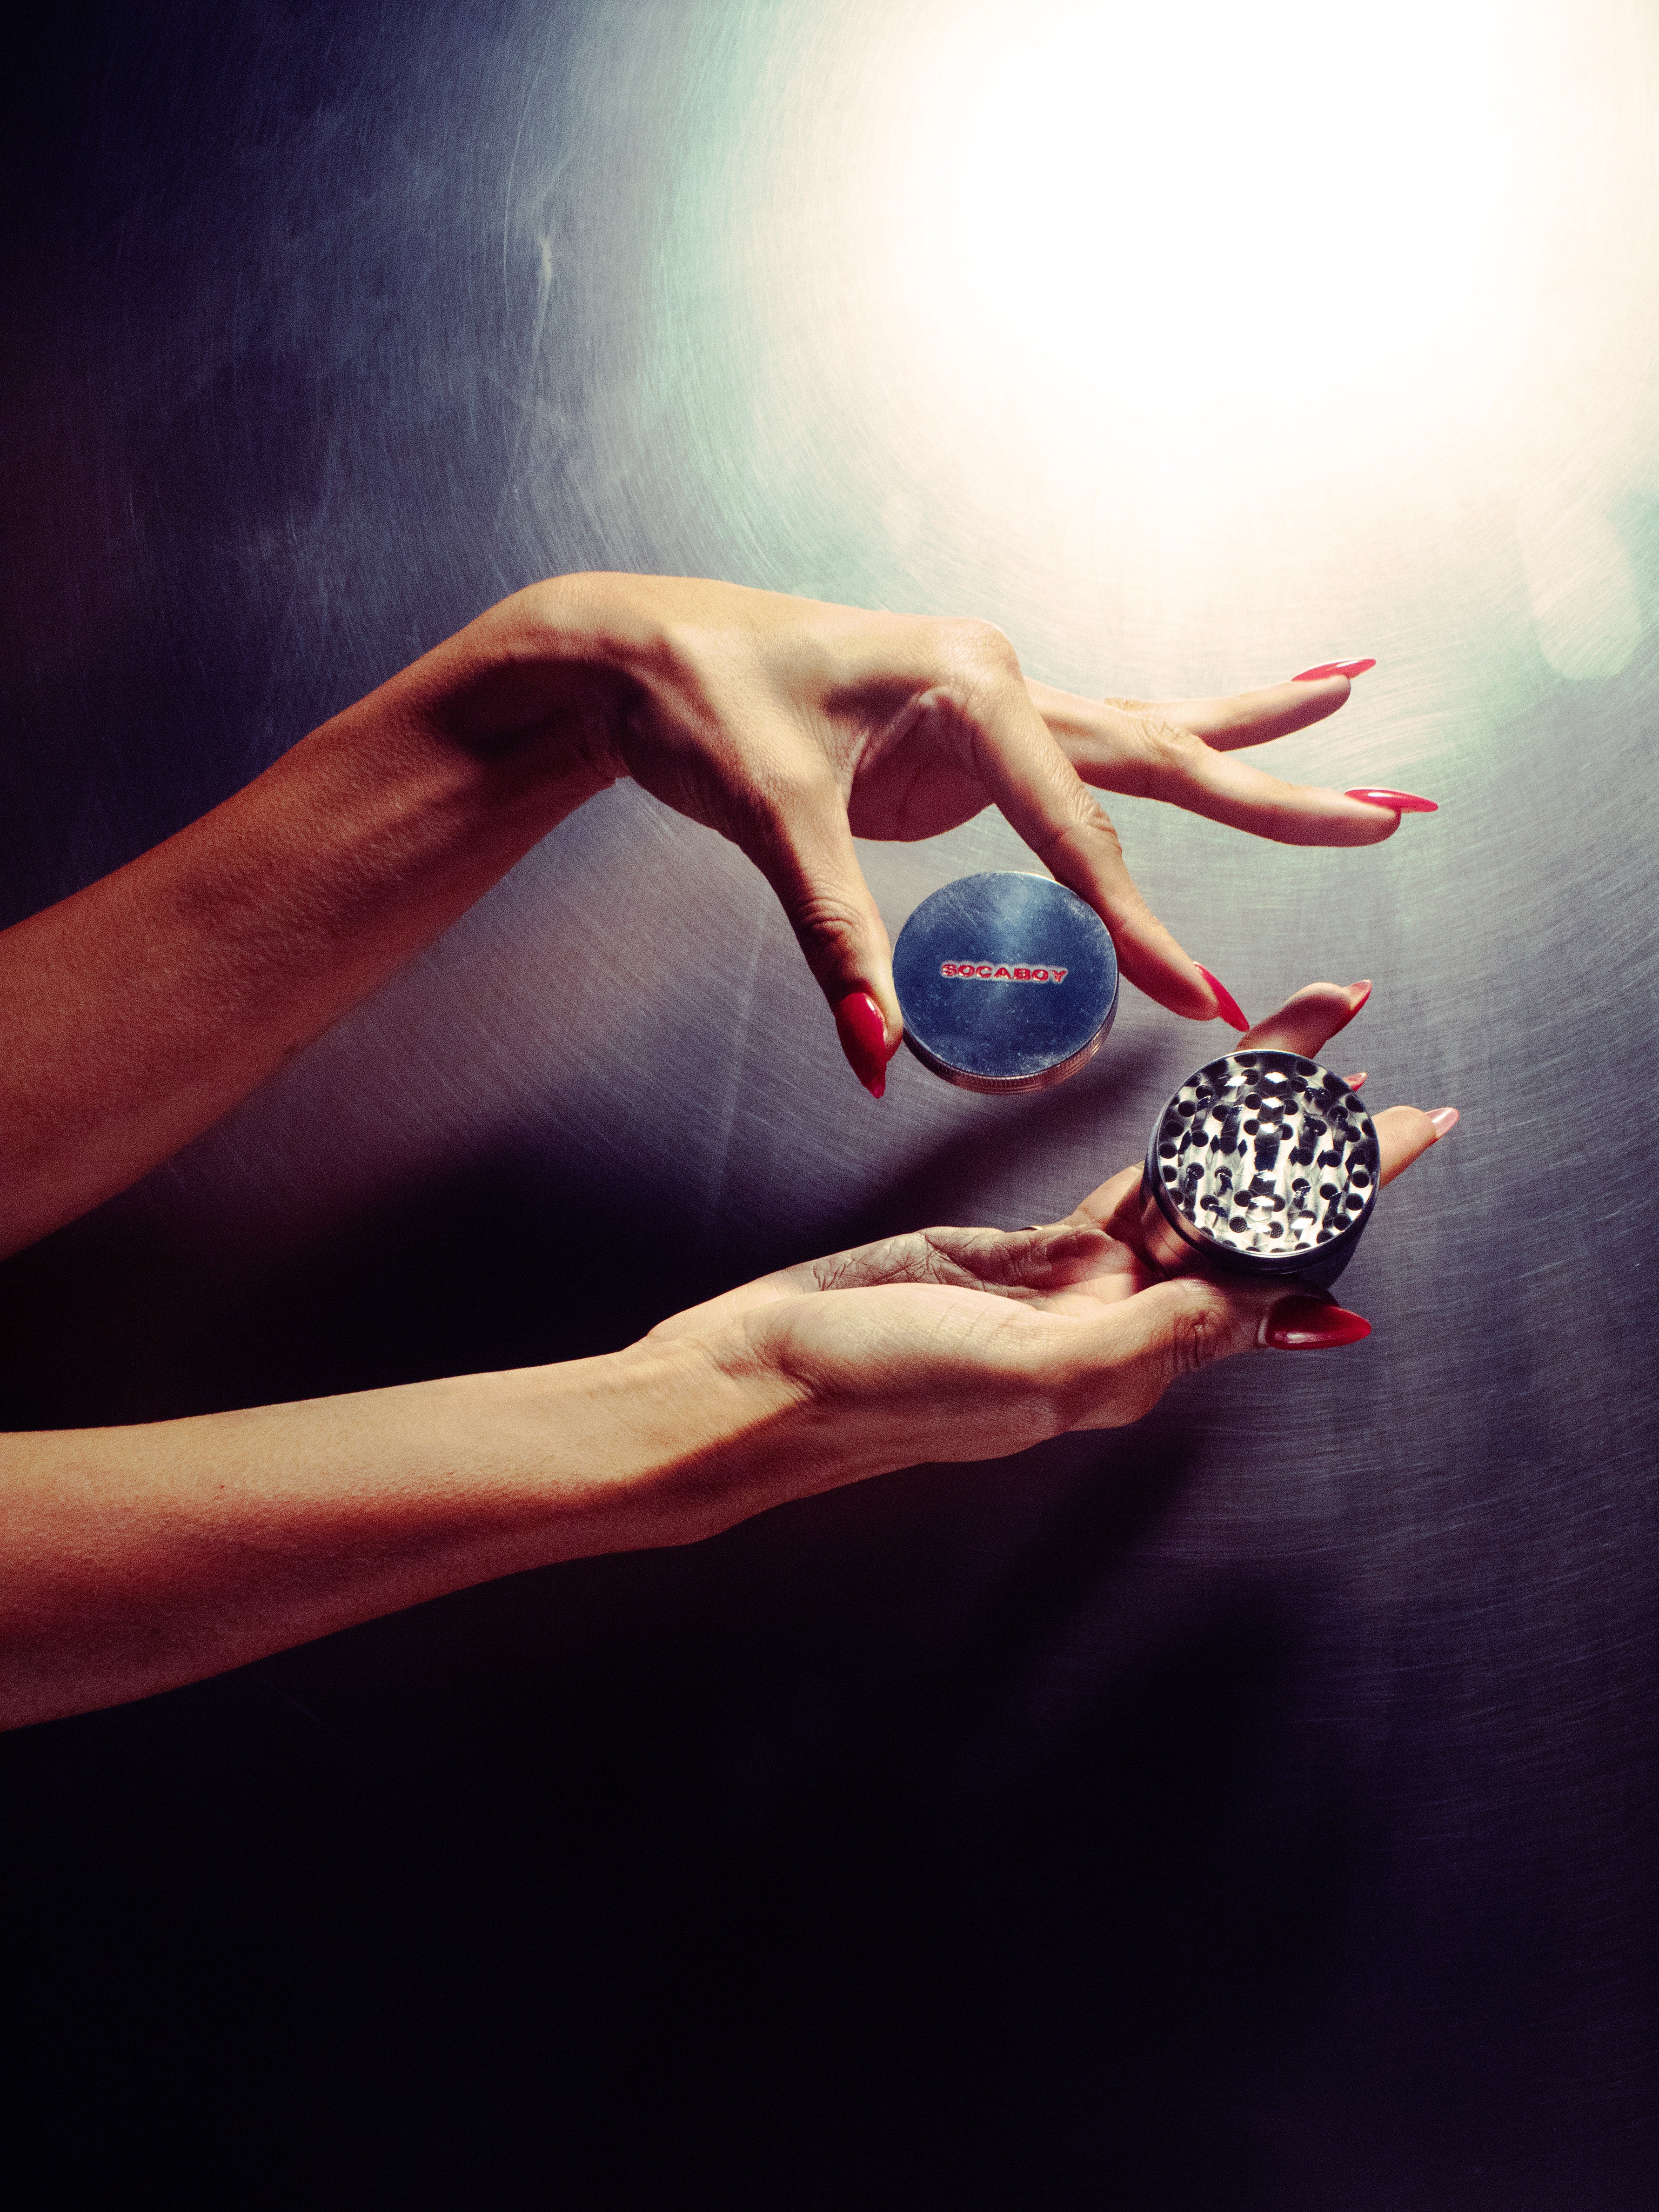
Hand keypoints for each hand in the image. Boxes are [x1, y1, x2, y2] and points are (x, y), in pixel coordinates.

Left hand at [487, 579, 1430, 1091]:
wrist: (637, 651)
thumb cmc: (697, 707)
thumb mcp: (771, 821)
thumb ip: (837, 937)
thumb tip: (879, 1052)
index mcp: (967, 686)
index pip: (1078, 832)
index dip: (1141, 925)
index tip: (1203, 997)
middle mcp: (997, 680)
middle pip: (1158, 751)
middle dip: (1272, 792)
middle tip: (1385, 812)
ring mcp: (989, 701)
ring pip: (1140, 733)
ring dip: (1241, 742)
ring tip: (1343, 709)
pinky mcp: (969, 735)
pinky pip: (1085, 755)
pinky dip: (1158, 751)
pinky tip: (1211, 743)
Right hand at [644, 981, 1455, 1515]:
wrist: (766, 1380)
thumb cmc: (874, 1392)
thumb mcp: (1021, 1377)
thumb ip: (1145, 1341)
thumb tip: (1271, 1310)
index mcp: (1131, 1363)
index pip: (1270, 1267)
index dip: (1347, 1193)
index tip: (1408, 1124)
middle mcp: (1121, 1327)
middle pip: (1245, 1221)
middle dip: (1318, 1146)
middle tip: (1384, 1074)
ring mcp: (1074, 1289)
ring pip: (1189, 1194)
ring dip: (1250, 1131)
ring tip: (1310, 1062)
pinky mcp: (1025, 1255)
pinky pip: (1124, 1191)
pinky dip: (1172, 1149)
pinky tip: (1209, 1116)